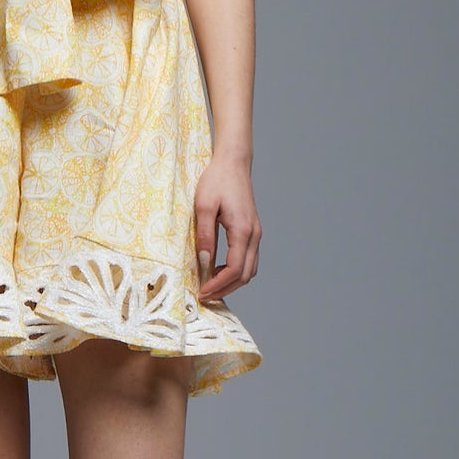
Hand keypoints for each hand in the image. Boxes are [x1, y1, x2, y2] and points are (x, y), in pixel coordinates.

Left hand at [194, 154, 260, 301]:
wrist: (233, 162)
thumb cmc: (216, 180)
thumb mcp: (203, 206)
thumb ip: (204, 236)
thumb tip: (204, 263)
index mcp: (243, 230)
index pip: (234, 270)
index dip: (218, 285)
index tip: (201, 293)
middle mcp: (254, 235)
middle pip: (246, 275)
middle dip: (226, 289)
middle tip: (204, 295)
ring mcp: (256, 233)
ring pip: (250, 269)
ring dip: (232, 282)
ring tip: (210, 286)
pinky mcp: (253, 230)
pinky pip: (248, 259)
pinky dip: (236, 271)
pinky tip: (219, 270)